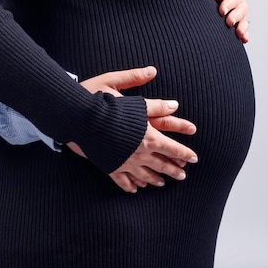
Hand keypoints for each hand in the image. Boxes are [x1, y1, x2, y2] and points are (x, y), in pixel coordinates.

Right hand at [67, 66, 197, 192]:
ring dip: (155, 180)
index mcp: (146, 133)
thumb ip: (138, 82)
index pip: (171, 147)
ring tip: (161, 183)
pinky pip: (123, 180)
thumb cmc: (96, 99)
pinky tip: (135, 189)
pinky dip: (131, 186)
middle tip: (182, 176)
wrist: (73, 116)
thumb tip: (157, 78)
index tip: (194, 158)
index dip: (184, 153)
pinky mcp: (109, 166)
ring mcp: (123, 161)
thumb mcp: (117, 85)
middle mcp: (138, 151)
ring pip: (144, 175)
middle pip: (161, 164)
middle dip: (174, 171)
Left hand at [204, 0, 249, 42]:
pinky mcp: (239, 27)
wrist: (211, 6)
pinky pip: (244, 32)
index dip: (228, 4)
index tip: (221, 11)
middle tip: (229, 22)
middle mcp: (240, 5)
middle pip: (241, 10)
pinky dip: (245, 36)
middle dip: (236, 16)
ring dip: (242, 28)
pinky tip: (244, 40)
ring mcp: (241, 17)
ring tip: (238, 33)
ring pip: (244, 22)